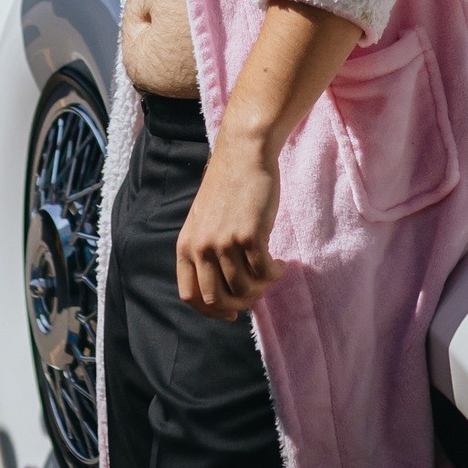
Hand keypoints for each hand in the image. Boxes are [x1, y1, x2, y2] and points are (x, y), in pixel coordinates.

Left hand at [175, 130, 285, 318]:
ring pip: (245, 290)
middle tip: (257, 293)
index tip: (230, 313)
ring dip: (262, 288)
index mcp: (186, 245)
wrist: (244, 154)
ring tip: (272, 273)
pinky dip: (276, 274)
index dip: (211, 311)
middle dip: (240, 304)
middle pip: (217, 300)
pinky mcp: (249, 235)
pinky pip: (265, 273)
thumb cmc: (228, 188)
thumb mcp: (204, 222)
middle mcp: (201, 247)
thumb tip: (223, 293)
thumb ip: (207, 252)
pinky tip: (282, 264)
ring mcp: (224, 242)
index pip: (190, 296)